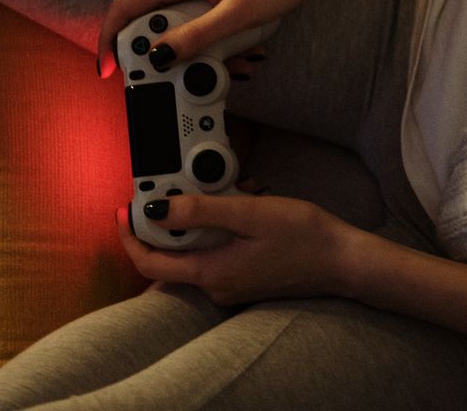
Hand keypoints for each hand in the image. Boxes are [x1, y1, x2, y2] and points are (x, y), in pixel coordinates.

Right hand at [97, 0, 328, 76]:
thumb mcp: (236, 16)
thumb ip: (195, 36)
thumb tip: (159, 54)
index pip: (126, 5)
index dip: (110, 38)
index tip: (109, 67)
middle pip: (149, 19)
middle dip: (165, 51)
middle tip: (195, 70)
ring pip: (174, 20)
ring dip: (192, 47)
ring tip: (233, 60)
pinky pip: (192, 15)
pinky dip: (205, 36)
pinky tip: (235, 47)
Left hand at [117, 192, 355, 304]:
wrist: (343, 260)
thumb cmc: (303, 237)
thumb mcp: (248, 213)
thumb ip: (200, 210)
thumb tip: (156, 209)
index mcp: (211, 273)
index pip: (150, 263)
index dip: (130, 236)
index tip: (123, 208)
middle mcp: (217, 284)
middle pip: (171, 253)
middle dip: (171, 215)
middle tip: (181, 182)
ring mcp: (231, 282)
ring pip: (196, 246)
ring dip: (201, 215)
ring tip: (227, 187)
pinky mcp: (244, 275)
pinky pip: (216, 248)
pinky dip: (220, 222)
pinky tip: (243, 200)